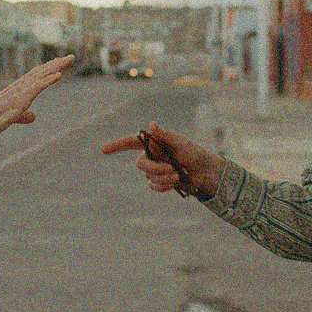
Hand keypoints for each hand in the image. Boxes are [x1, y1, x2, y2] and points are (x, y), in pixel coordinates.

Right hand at [0, 55, 72, 135]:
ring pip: (42, 75)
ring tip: (69, 60)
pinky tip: (59, 75)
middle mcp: (21, 85)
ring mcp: (22, 89)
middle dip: (56, 64)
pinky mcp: (22, 97)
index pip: (36, 75)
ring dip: (57, 67)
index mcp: (19, 88)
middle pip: (42, 71)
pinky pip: (38, 86)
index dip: (48, 68)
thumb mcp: (16, 117)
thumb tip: (34, 116)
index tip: (58, 62)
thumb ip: (26, 116)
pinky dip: (49, 80)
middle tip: (70, 57)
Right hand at [101, 122, 224, 197]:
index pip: (132, 142)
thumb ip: (164, 136)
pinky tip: (175, 183)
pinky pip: (154, 186)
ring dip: (164, 178)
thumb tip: (150, 125)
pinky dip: (163, 186)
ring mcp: (156, 169)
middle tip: (172, 170)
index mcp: (155, 143)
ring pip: (148, 177)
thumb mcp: (181, 143)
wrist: (208, 174)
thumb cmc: (196, 154)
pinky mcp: (161, 182)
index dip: (117, 145)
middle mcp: (153, 155)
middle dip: (154, 168)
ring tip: (179, 175)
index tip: (104, 150)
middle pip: (140, 164)